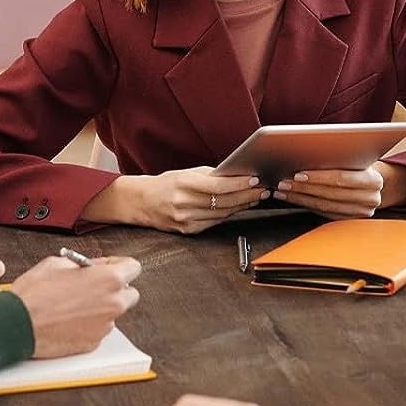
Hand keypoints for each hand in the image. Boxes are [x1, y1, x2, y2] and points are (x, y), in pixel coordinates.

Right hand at [9, 253, 142, 358]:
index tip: (108, 267)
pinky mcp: (91, 344)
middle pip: (130, 294)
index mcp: (108, 279)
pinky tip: (69, 319)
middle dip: (116, 289)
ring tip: (75, 304)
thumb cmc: (35, 293)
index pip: (133, 267)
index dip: (119, 265)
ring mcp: (103, 327)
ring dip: (101, 308)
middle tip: (95, 286)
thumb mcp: (59, 263)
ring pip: (113, 314)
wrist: (16, 324)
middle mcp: (112, 304)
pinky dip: (89, 325)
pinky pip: (98, 330)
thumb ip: (84, 264)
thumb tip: (91, 267)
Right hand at [111, 169, 269, 233]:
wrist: (141, 202)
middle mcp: (184, 204)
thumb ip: (209, 176)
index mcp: (183, 185)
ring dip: (242, 205)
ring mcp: (186, 220)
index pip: (218, 186)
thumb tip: (236, 174)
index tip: (255, 179)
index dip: (238, 184)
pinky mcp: (188, 231)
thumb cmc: (165, 183)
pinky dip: (229, 214)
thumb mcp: (185, 173)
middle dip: (247, 195)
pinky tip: (240, 207)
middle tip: (264, 189)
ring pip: (222, 214)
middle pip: (223, 202)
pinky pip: (214, 222)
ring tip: (256, 197)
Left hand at [273, 165, 383, 217]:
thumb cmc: (360, 164)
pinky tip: (293, 198)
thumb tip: (307, 151)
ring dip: (300, 198)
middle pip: (330, 194)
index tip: (297, 174)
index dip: (318, 177)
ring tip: (283, 190)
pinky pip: (323, 213)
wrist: (373, 182)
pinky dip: (306, 204)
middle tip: (284, 182)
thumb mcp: (357, 157)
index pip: (341, 179)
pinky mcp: (349, 221)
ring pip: (324, 206)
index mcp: (373, 180)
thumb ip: (341, 156)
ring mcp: (360, 213)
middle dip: (303, 188)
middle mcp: (370, 199)